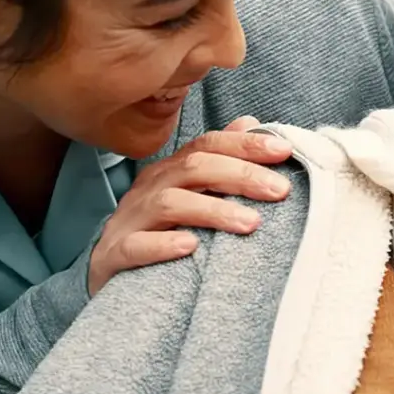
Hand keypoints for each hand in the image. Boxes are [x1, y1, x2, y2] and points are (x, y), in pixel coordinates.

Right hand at [88, 116, 292, 294]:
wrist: (108, 272)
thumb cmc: (160, 229)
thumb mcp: (191, 192)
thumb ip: (220, 158)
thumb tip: (251, 121)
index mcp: (172, 170)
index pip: (209, 145)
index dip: (246, 144)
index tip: (285, 150)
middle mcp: (150, 188)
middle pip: (195, 168)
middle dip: (241, 174)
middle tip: (280, 190)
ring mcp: (130, 219)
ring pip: (170, 204)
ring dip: (214, 211)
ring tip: (251, 223)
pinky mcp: (114, 255)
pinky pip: (135, 246)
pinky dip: (163, 245)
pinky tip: (190, 246)